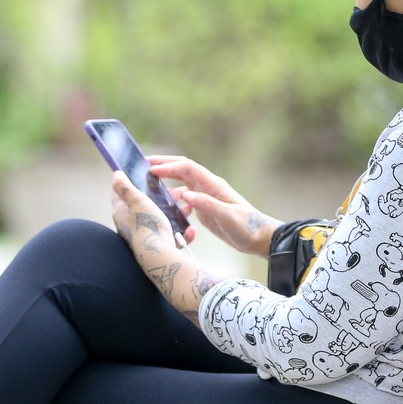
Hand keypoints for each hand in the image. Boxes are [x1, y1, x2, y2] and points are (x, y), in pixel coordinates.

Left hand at [111, 170, 230, 322]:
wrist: (159, 259)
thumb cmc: (146, 227)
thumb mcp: (136, 200)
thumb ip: (125, 187)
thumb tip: (116, 174)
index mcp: (121, 213)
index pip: (121, 193)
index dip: (132, 182)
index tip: (145, 176)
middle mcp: (131, 226)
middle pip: (146, 206)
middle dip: (162, 199)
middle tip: (174, 194)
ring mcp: (146, 237)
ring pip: (163, 221)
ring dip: (177, 215)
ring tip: (187, 209)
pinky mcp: (160, 247)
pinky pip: (173, 237)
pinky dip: (183, 234)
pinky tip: (190, 230)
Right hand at [148, 155, 279, 257]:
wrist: (258, 238)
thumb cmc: (246, 226)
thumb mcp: (227, 216)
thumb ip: (207, 204)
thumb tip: (184, 194)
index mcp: (213, 185)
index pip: (187, 168)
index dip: (169, 166)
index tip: (151, 169)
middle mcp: (208, 187)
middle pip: (182, 170)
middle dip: (164, 165)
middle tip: (144, 165)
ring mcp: (206, 197)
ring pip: (182, 184)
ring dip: (167, 183)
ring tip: (151, 187)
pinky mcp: (205, 208)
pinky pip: (186, 199)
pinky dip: (175, 200)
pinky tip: (170, 209)